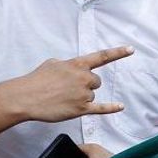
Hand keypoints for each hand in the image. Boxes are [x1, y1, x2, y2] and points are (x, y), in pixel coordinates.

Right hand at [16, 46, 133, 121]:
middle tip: (68, 89)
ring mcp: (83, 94)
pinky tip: (120, 107)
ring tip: (63, 98)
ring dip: (81, 97)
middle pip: (96, 81)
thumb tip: (74, 70)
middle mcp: (83, 77)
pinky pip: (101, 108)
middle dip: (86, 85)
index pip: (101, 57)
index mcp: (77, 64)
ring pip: (92, 95)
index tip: (131, 49)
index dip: (118, 53)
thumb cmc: (37, 80)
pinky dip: (111, 108)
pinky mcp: (81, 109)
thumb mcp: (53, 63)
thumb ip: (69, 65)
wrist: (26, 97)